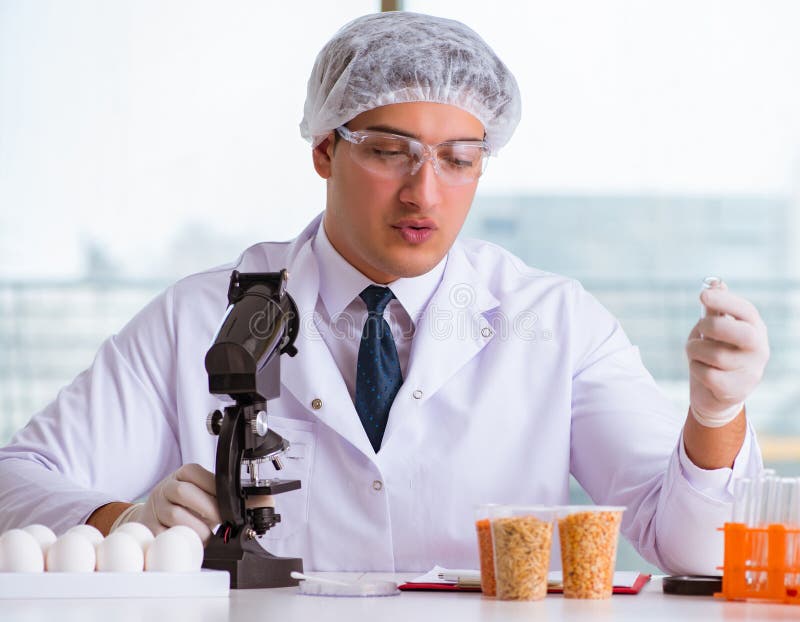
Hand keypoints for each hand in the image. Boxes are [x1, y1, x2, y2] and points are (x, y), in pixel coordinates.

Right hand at [115, 464, 221, 543]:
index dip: (215, 488)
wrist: (154, 516)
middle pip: (183, 492)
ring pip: (174, 515)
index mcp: (182, 474)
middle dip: (208, 507)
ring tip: (207, 536)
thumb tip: (251, 503)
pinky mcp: (148, 528)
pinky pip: (164, 534)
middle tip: (222, 520)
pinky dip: (180, 540)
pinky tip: (191, 542)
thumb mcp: (202, 494)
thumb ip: (221, 496)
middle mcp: (165, 488)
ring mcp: (155, 507)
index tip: (229, 502)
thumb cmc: (186, 505)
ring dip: (196, 528)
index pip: (197, 474)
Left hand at [686, 282, 769, 426]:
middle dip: (712, 326)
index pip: (747, 311)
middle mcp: (759, 349)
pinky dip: (695, 369)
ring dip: (695, 349)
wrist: (717, 394)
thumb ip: (715, 310)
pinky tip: (700, 370)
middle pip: (739, 332)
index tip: (703, 295)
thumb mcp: (716, 331)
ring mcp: (750, 371)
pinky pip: (707, 374)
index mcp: (755, 329)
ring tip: (695, 351)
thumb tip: (715, 283)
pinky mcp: (736, 390)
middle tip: (701, 326)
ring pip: (716, 354)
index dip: (725, 301)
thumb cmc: (717, 353)